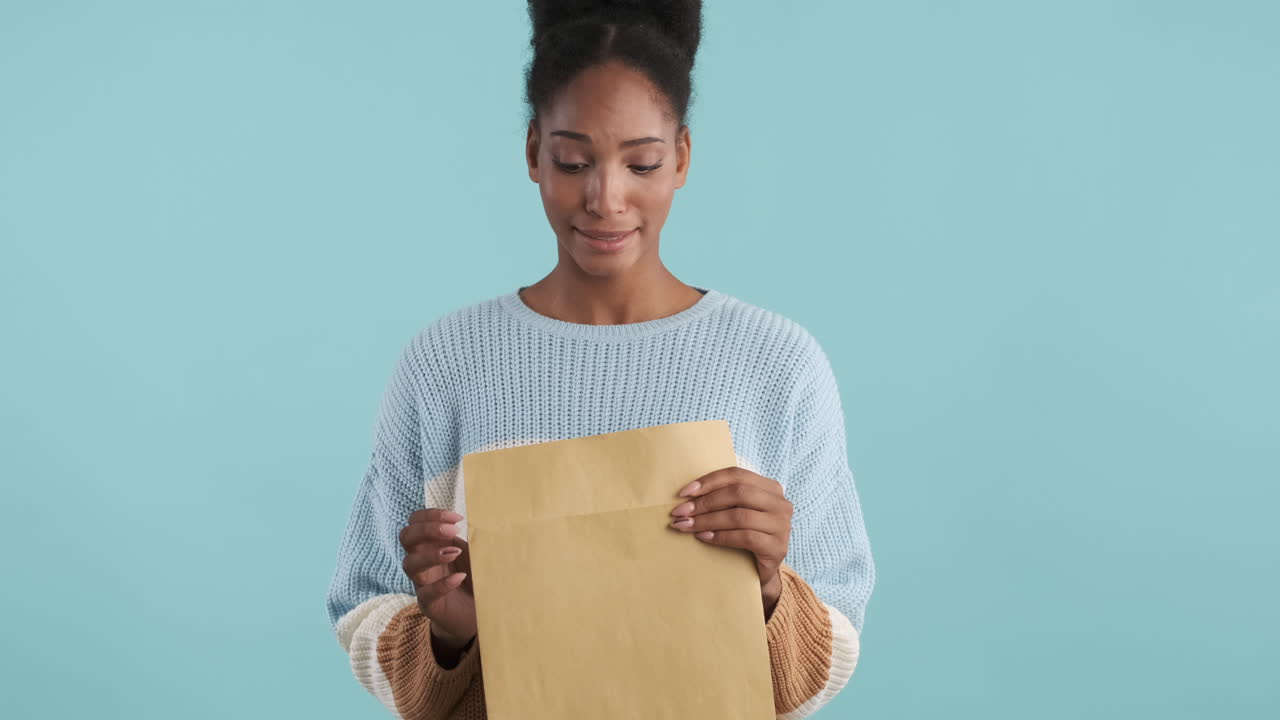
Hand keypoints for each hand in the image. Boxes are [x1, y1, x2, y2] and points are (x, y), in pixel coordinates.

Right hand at [399, 508, 476, 646]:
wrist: (477, 616)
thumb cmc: (474, 579)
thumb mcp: (475, 554)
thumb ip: (473, 539)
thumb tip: (484, 521)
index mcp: (431, 544)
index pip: (415, 521)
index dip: (430, 515)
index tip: (457, 518)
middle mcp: (422, 561)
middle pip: (406, 537)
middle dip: (426, 529)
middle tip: (452, 531)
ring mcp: (423, 583)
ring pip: (409, 564)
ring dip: (431, 554)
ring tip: (455, 553)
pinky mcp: (429, 605)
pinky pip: (426, 593)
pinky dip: (442, 584)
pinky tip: (460, 578)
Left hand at [668, 466, 791, 615]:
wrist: (759, 571)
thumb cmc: (743, 536)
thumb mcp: (735, 511)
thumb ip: (721, 498)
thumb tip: (686, 494)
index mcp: (770, 488)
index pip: (737, 475)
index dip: (708, 481)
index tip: (683, 493)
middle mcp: (780, 504)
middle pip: (738, 493)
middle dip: (705, 502)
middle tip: (680, 512)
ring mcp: (782, 526)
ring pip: (740, 516)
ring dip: (707, 520)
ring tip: (686, 526)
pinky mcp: (778, 548)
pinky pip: (746, 537)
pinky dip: (721, 537)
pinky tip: (704, 538)